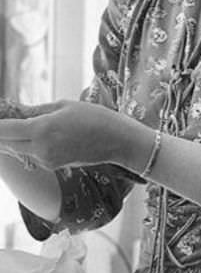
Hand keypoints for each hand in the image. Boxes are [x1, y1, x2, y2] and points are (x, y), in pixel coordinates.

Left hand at [0, 100, 131, 169]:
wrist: (116, 141)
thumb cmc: (94, 117)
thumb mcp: (63, 106)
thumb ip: (34, 111)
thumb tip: (14, 112)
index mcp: (41, 129)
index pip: (4, 130)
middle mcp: (40, 148)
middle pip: (6, 143)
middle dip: (1, 134)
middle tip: (4, 121)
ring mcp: (46, 160)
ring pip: (18, 149)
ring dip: (12, 140)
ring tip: (14, 125)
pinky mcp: (52, 165)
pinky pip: (31, 154)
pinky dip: (26, 145)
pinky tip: (31, 135)